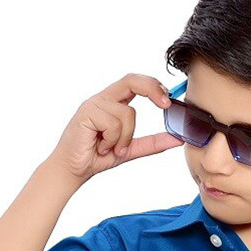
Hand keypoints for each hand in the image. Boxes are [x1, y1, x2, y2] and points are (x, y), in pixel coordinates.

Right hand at [45, 72, 184, 182]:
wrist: (73, 170)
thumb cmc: (96, 157)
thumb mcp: (131, 150)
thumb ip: (153, 143)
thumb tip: (177, 139)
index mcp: (113, 103)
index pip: (135, 82)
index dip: (153, 85)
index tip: (168, 100)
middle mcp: (103, 99)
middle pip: (132, 80)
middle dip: (152, 89)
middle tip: (166, 104)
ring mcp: (94, 104)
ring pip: (127, 114)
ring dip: (124, 138)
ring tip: (111, 148)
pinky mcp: (86, 113)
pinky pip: (113, 124)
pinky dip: (112, 141)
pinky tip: (101, 147)